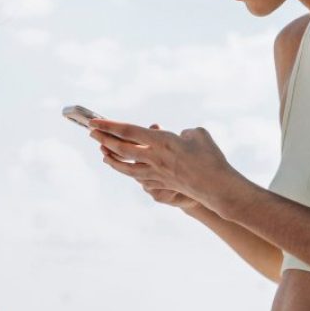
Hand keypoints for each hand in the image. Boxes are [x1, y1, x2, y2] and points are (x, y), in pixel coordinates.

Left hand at [88, 117, 239, 211]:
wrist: (217, 188)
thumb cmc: (211, 158)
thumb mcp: (198, 135)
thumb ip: (184, 132)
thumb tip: (178, 136)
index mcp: (161, 141)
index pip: (128, 132)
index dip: (109, 126)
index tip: (94, 122)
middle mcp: (154, 158)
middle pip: (121, 149)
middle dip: (104, 139)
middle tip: (91, 132)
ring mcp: (156, 174)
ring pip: (126, 167)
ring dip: (112, 159)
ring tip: (102, 152)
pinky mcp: (162, 185)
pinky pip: (140, 178)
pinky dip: (130, 172)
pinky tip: (125, 169)